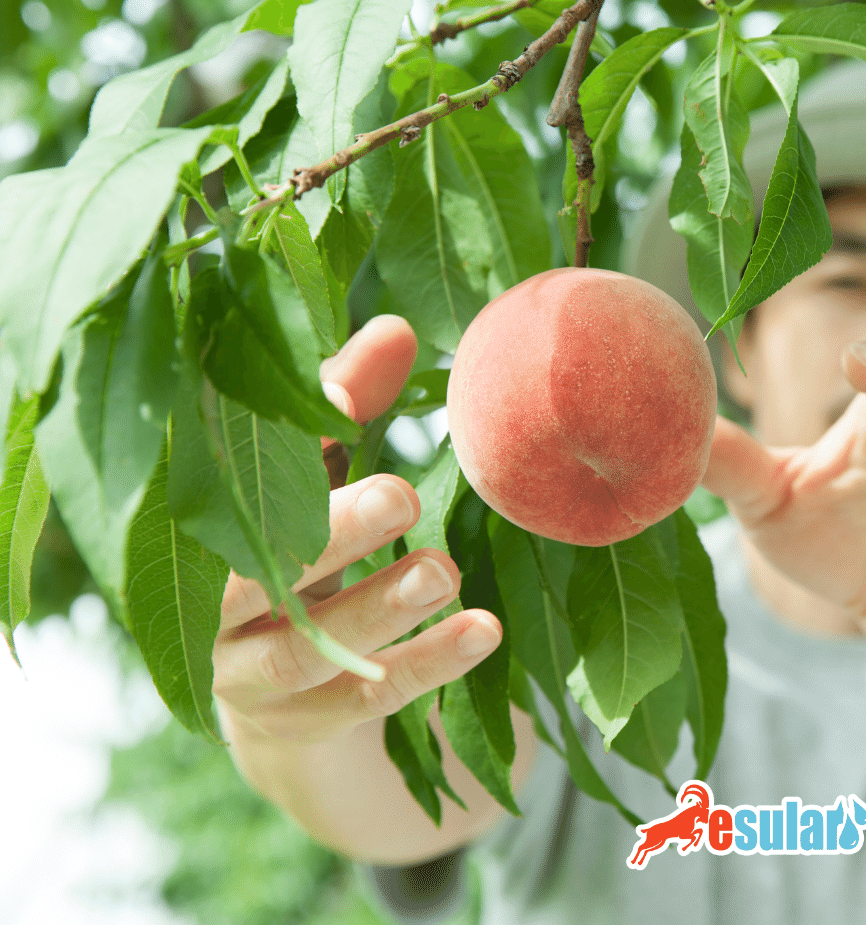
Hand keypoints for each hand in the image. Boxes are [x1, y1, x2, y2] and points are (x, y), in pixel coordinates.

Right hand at [212, 315, 503, 743]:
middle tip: (398, 496)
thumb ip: (343, 404)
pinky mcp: (303, 723)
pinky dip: (426, 664)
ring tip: (445, 571)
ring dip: (377, 609)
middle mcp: (205, 608)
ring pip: (301, 650)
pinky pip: (364, 697)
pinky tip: (482, 631)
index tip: (348, 402)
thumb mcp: (310, 471)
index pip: (223, 483)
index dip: (282, 444)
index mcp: (196, 531)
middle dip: (327, 536)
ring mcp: (246, 676)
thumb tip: (398, 327)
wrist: (271, 686)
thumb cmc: (295, 538)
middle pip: (250, 575)